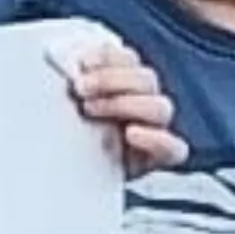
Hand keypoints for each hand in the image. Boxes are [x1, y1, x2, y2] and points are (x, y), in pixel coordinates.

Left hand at [59, 34, 190, 173]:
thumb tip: (60, 61)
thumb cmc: (64, 138)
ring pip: (160, 107)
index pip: (129, 60)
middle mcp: (142, 104)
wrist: (65, 176)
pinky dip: (156, 139)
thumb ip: (66, 84)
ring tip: (92, 110)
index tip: (82, 63)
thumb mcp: (60, 107)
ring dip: (125, 103)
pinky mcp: (157, 158)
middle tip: (80, 88)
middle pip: (146, 79)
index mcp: (122, 84)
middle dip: (111, 79)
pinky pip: (174, 148)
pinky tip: (131, 134)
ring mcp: (153, 130)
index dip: (109, 56)